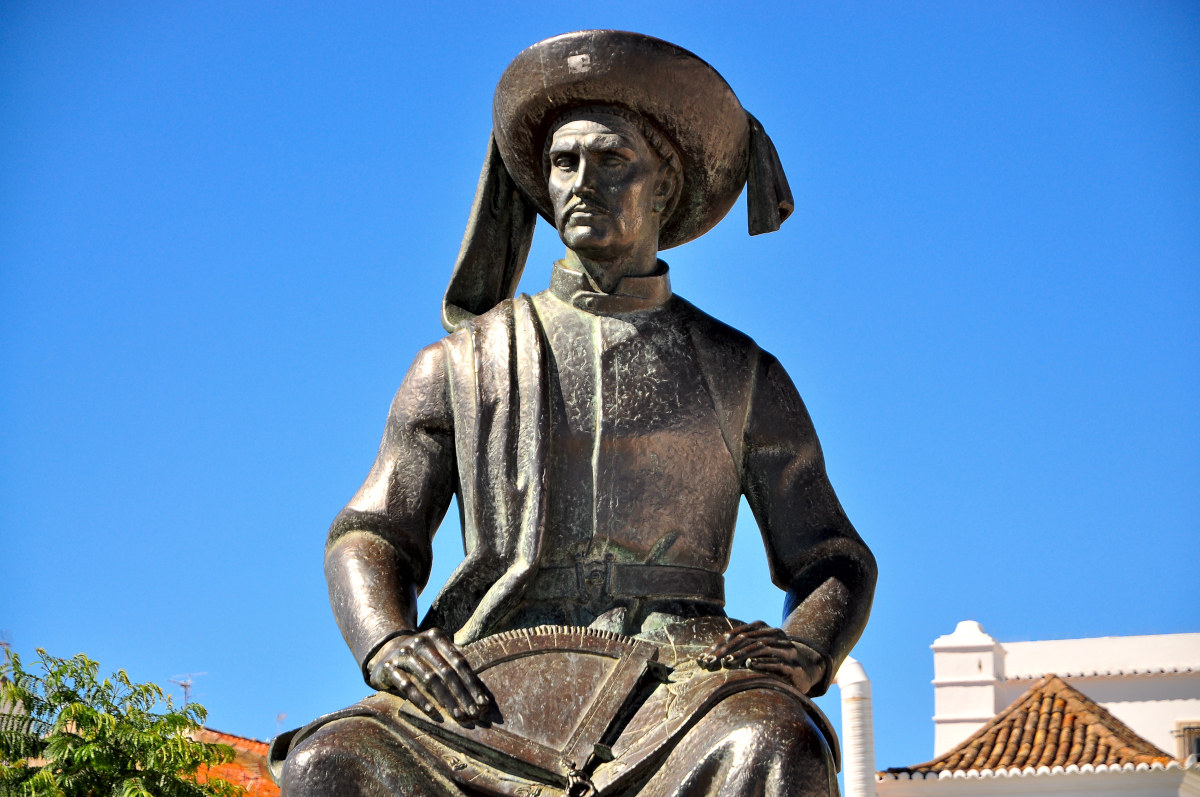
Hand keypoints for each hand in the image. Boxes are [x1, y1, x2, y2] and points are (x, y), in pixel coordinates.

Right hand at [367, 628, 490, 722]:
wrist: (383, 652)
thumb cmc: (419, 657)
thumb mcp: (435, 653)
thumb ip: (453, 664)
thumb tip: (481, 691)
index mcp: (436, 637)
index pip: (459, 661)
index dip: (472, 682)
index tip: (483, 702)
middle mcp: (420, 642)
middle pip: (447, 671)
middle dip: (462, 694)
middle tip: (474, 713)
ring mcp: (403, 654)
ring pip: (430, 679)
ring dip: (446, 700)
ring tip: (458, 715)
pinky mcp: (388, 668)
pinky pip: (407, 685)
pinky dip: (421, 700)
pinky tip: (433, 713)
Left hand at [698, 621, 824, 694]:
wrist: (805, 670)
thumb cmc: (772, 660)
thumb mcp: (755, 651)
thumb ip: (734, 650)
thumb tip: (703, 658)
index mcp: (762, 628)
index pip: (736, 634)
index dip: (719, 645)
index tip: (705, 658)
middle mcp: (774, 634)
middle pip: (746, 639)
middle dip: (727, 651)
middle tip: (712, 662)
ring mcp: (785, 648)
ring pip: (760, 647)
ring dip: (742, 656)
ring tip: (727, 664)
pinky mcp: (793, 664)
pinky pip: (777, 662)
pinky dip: (763, 662)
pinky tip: (751, 665)